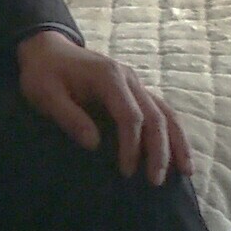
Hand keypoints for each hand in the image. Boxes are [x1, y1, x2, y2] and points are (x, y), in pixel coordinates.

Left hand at [14, 30, 187, 184]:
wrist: (48, 48)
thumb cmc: (44, 73)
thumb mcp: (45, 94)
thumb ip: (69, 117)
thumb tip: (94, 144)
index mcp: (108, 77)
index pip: (130, 116)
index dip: (131, 145)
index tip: (126, 171)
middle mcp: (129, 78)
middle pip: (155, 116)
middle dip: (159, 150)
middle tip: (155, 181)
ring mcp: (136, 83)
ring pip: (166, 113)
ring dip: (177, 142)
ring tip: (186, 171)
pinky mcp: (136, 91)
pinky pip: (161, 111)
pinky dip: (173, 133)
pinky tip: (179, 153)